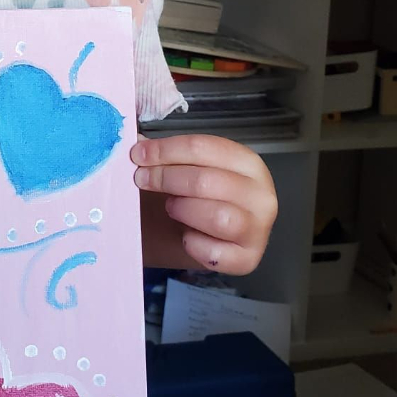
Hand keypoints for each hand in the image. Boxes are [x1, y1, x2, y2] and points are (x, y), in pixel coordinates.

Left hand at [131, 134, 276, 273]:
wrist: (198, 238)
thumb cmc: (192, 197)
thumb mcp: (182, 169)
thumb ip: (163, 153)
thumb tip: (136, 136)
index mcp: (247, 163)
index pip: (204, 147)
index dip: (166, 149)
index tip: (138, 154)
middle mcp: (260, 194)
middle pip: (207, 180)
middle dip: (166, 178)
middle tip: (141, 180)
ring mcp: (257, 229)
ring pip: (218, 217)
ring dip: (184, 209)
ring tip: (171, 207)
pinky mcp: (247, 260)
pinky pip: (214, 252)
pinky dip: (193, 244)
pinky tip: (185, 236)